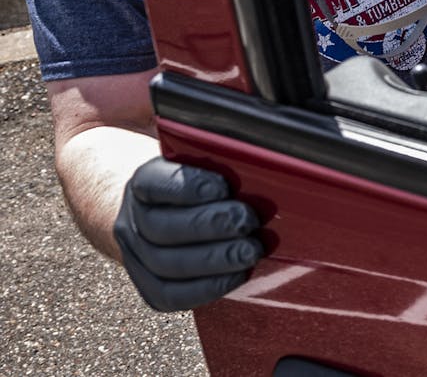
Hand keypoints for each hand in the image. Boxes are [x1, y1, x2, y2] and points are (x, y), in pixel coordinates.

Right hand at [113, 157, 264, 311]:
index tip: (223, 188)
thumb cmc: (201, 185)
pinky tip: (236, 275)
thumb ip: (221, 166)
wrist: (166, 214)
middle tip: (248, 222)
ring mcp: (135, 256)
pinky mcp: (147, 287)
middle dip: (211, 226)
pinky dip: (206, 287)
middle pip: (162, 227)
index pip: (153, 183)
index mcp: (144, 182)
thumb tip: (259, 173)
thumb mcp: (205, 165)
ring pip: (166, 263)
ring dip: (214, 260)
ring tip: (250, 251)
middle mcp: (133, 219)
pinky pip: (169, 295)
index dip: (187, 187)